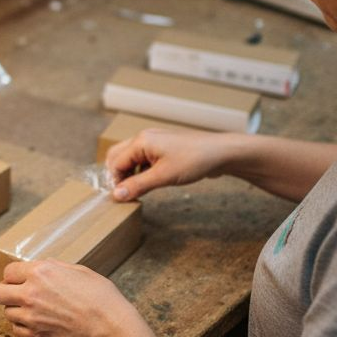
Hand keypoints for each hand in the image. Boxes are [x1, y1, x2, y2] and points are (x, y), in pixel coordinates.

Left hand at [0, 260, 144, 336]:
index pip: (8, 271)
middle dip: (6, 292)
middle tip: (17, 295)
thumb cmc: (100, 297)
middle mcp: (31, 294)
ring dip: (16, 310)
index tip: (20, 280)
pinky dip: (23, 326)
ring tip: (32, 310)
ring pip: (7, 312)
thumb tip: (41, 267)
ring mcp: (31, 317)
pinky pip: (16, 329)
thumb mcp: (78, 270)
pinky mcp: (36, 336)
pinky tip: (36, 322)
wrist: (109, 327)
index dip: (14, 275)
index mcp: (41, 273)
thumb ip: (54, 267)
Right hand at [105, 127, 228, 201]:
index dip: (115, 181)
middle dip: (118, 175)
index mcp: (141, 141)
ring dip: (130, 174)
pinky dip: (141, 171)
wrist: (221, 153)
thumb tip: (116, 195)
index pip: (116, 162)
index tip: (120, 199)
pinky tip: (150, 182)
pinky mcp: (164, 148)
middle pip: (118, 156)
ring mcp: (155, 142)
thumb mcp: (163, 176)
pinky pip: (144, 159)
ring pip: (131, 158)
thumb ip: (137, 185)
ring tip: (138, 191)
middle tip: (126, 194)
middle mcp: (145, 138)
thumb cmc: (194, 160)